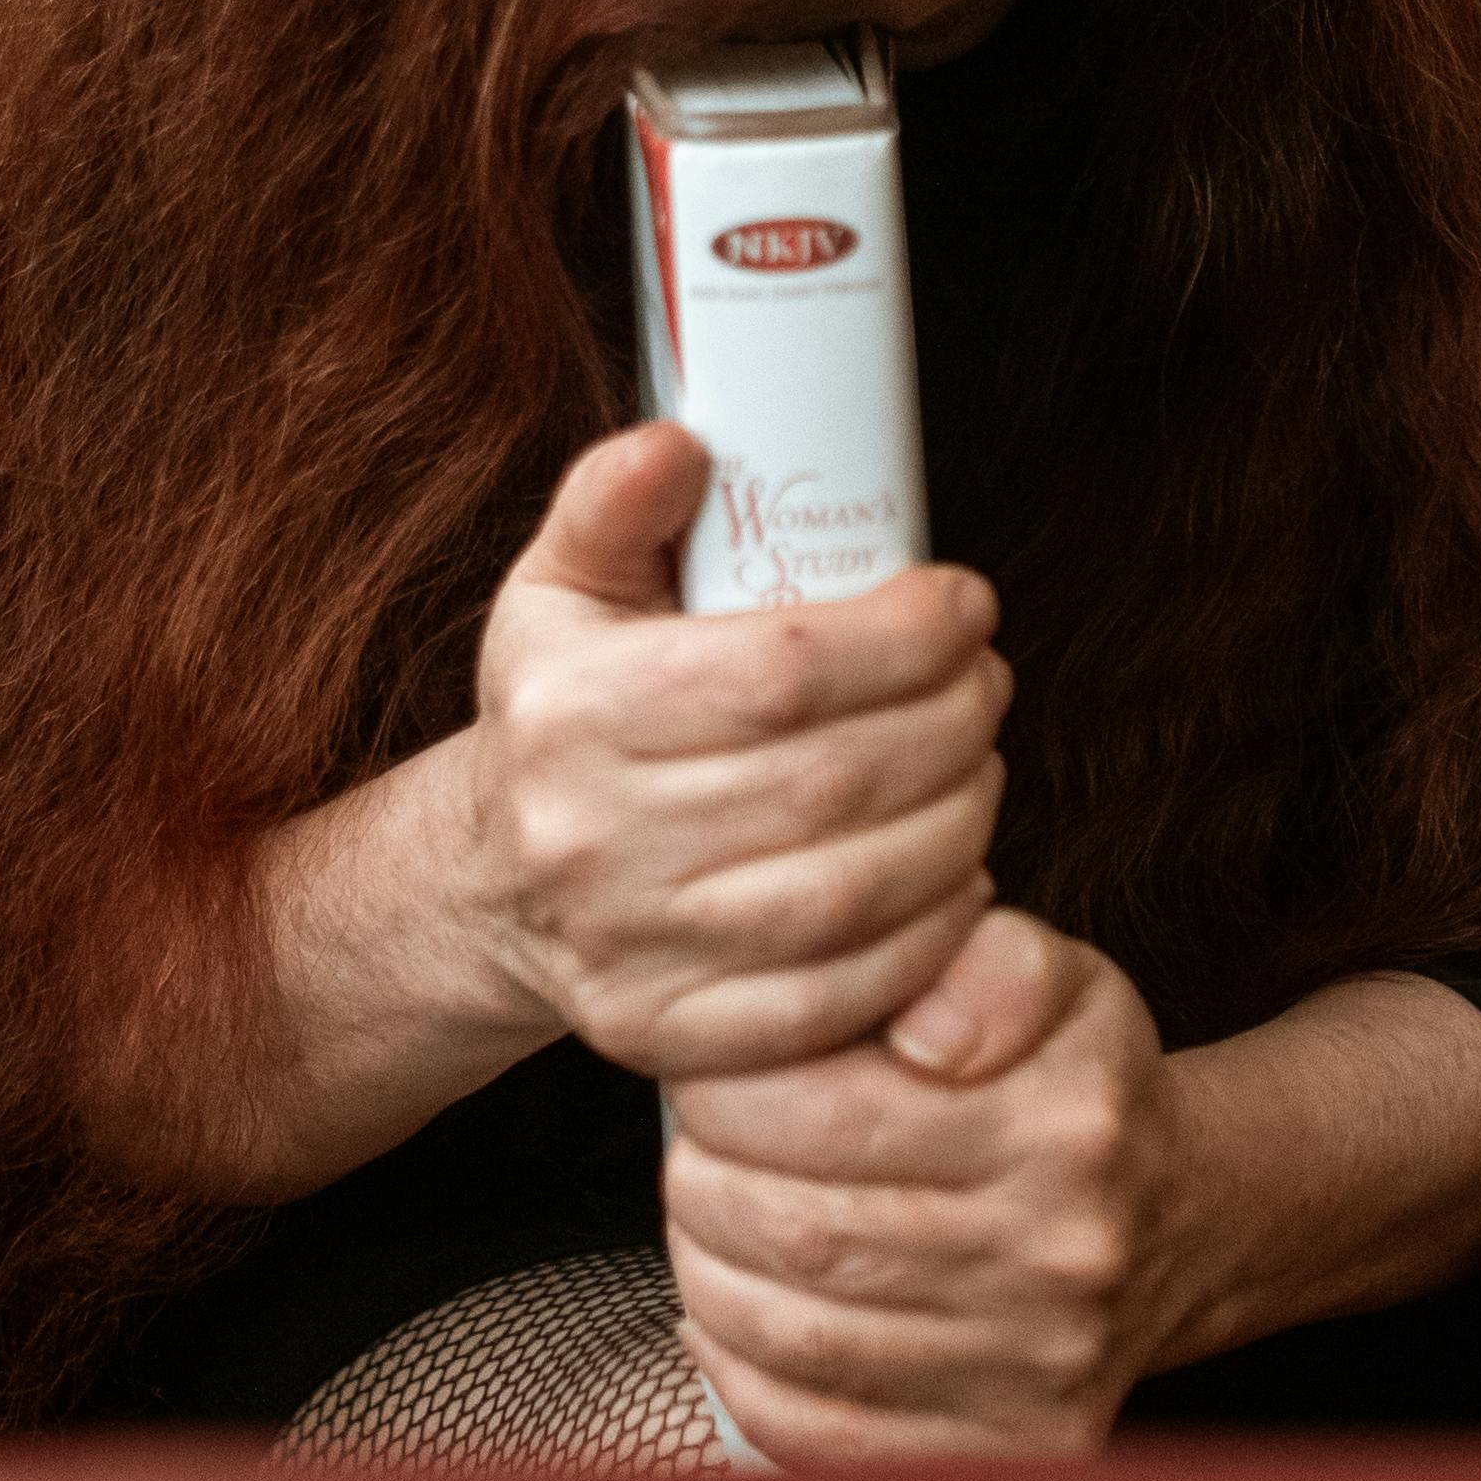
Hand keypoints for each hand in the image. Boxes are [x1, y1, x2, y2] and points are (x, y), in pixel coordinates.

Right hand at [455, 423, 1008, 1086]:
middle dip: (950, 723)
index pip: (778, 674)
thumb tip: (683, 443)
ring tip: (979, 764)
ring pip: (850, 896)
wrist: (494, 881)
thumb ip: (611, 504)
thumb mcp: (560, 590)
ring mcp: (630, 953)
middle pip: (831, 785)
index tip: (963, 604)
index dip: (902, 638)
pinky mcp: (671, 1036)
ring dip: (956, 822)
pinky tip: (957, 873)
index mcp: (570, 713)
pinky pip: (837, 998)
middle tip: (987, 683)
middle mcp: (588, 841)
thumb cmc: (561, 713)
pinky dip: (926, 936)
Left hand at [658, 909, 1180, 1460]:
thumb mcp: (1049, 982)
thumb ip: (982, 966)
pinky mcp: (1016, 1450)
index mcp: (1063, 1122)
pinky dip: (741, 1375)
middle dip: (705, 1187)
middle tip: (693, 1153)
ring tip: (706, 1224)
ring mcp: (1040, 1369)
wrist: (1181, 1222)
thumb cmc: (1070, 1086)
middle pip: (801, 1232)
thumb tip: (920, 1030)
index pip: (827, 1114)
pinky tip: (729, 1318)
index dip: (728, 1097)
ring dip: (708, 1275)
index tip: (707, 1080)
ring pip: (796, 1336)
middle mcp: (1061, 1254)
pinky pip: (823, 1435)